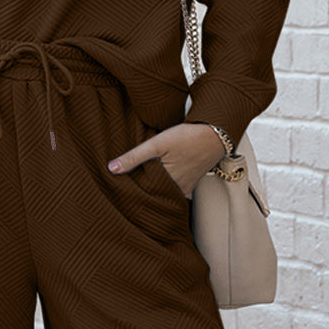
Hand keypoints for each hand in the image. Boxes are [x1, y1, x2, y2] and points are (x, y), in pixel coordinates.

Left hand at [107, 122, 226, 199]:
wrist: (216, 134)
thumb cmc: (188, 137)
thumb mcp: (157, 144)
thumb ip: (134, 157)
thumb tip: (111, 168)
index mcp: (166, 183)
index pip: (142, 192)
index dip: (129, 190)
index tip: (117, 188)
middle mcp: (177, 189)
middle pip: (153, 194)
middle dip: (140, 191)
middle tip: (123, 188)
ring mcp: (185, 187)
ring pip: (164, 192)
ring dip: (153, 188)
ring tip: (138, 183)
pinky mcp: (191, 182)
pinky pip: (174, 189)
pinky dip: (165, 185)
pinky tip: (159, 178)